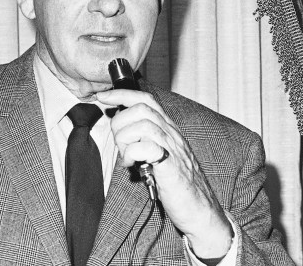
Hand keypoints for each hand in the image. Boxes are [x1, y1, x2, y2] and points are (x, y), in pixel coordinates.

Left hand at [95, 89, 232, 258]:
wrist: (200, 209)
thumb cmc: (176, 184)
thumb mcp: (158, 154)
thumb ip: (144, 140)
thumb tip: (120, 129)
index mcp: (168, 130)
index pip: (145, 99)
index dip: (121, 94)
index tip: (102, 96)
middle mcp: (171, 134)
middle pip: (140, 108)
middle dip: (120, 123)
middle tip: (121, 145)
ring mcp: (172, 148)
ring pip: (141, 125)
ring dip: (125, 141)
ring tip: (128, 158)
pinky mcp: (170, 166)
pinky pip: (145, 148)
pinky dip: (131, 155)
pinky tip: (132, 166)